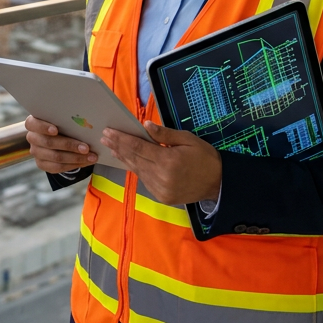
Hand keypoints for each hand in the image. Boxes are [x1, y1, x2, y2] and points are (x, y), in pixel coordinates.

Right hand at [25, 116, 98, 172]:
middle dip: (69, 145)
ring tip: (91, 157)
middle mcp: (32, 137)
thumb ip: (67, 119)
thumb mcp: (62, 119)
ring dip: (76, 158)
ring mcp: (36, 152)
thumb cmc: (61, 124)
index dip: (43, 127)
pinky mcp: (41, 164)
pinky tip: (85, 162)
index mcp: (33, 123)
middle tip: (86, 148)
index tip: (56, 130)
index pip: (32, 124)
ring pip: (55, 157)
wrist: (57, 137)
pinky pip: (57, 167)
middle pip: (48, 143)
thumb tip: (85, 122)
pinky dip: (73, 165)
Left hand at [101, 121, 222, 205]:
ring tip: (112, 147)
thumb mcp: (187, 140)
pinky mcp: (161, 196)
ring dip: (124, 158)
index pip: (138, 147)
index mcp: (168, 160)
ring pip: (137, 170)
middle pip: (134, 158)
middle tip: (105, 137)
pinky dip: (135, 169)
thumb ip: (164, 134)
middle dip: (118, 146)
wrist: (218, 183)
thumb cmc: (204, 157)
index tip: (109, 132)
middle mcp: (162, 177)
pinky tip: (128, 160)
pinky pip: (144, 179)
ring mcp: (160, 189)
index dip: (122, 139)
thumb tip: (145, 125)